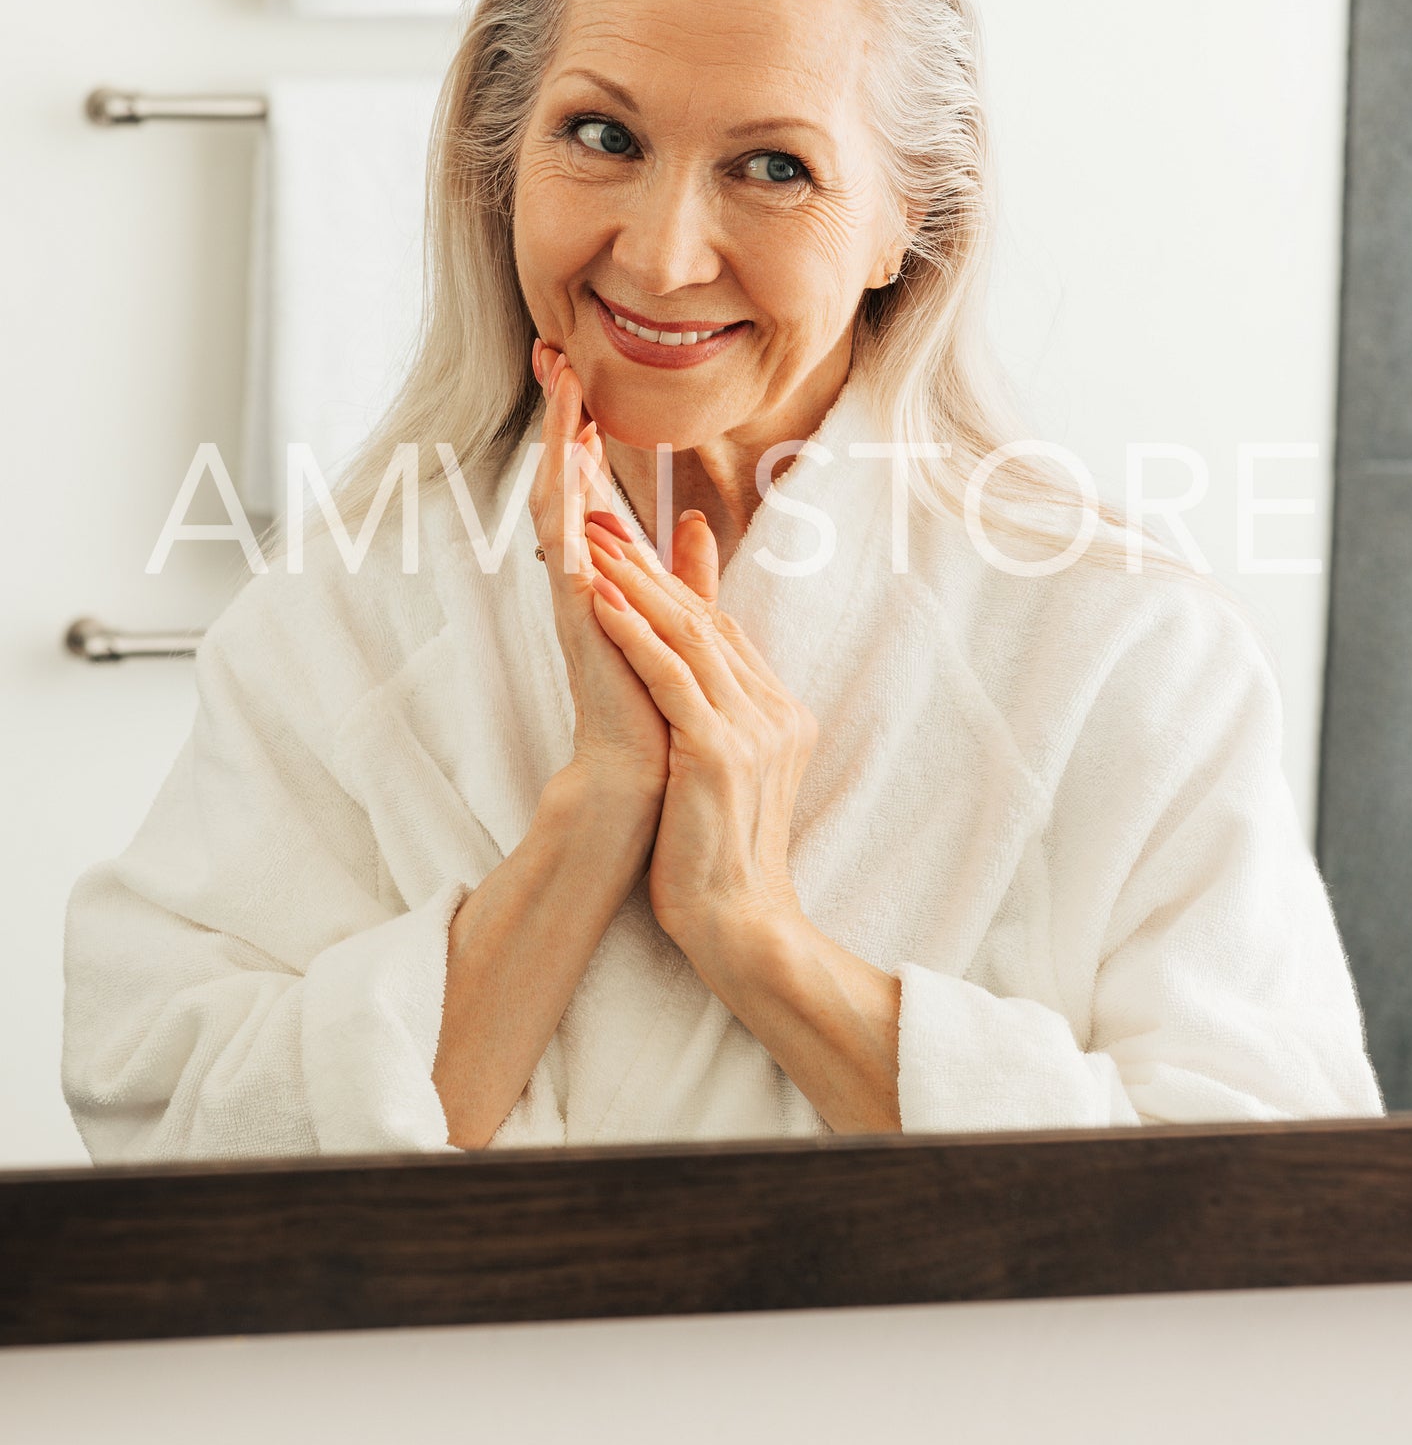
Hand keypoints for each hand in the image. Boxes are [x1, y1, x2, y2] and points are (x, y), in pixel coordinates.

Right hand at [529, 339, 668, 804]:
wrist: (648, 775)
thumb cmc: (656, 705)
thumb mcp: (676, 618)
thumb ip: (683, 571)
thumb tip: (691, 521)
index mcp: (601, 572)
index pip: (585, 484)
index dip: (580, 430)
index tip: (575, 372)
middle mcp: (579, 575)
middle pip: (561, 478)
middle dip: (559, 418)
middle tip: (552, 354)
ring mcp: (574, 594)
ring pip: (558, 501)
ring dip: (560, 443)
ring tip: (562, 386)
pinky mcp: (581, 617)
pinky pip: (567, 549)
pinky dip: (566, 505)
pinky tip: (569, 464)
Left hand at [580, 512, 818, 971]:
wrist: (740, 924)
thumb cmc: (717, 858)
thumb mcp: (722, 772)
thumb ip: (711, 717)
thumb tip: (687, 685)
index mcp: (782, 715)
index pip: (727, 631)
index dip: (679, 583)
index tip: (632, 542)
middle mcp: (776, 714)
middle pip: (709, 621)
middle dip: (653, 567)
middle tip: (604, 520)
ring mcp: (752, 732)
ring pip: (691, 637)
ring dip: (639, 585)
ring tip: (596, 543)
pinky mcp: (717, 753)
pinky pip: (671, 677)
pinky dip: (636, 633)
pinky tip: (602, 601)